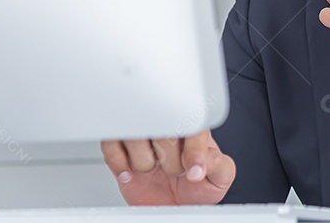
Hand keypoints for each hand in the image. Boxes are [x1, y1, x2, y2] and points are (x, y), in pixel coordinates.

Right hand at [100, 130, 235, 205]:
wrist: (172, 204)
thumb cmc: (196, 187)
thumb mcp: (219, 178)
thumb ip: (219, 166)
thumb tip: (205, 161)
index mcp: (194, 127)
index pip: (194, 125)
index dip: (193, 151)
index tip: (193, 173)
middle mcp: (168, 125)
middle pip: (162, 128)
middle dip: (169, 161)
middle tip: (174, 171)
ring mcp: (143, 133)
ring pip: (135, 134)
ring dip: (144, 162)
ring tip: (153, 169)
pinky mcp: (120, 144)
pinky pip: (110, 144)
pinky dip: (119, 163)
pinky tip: (131, 173)